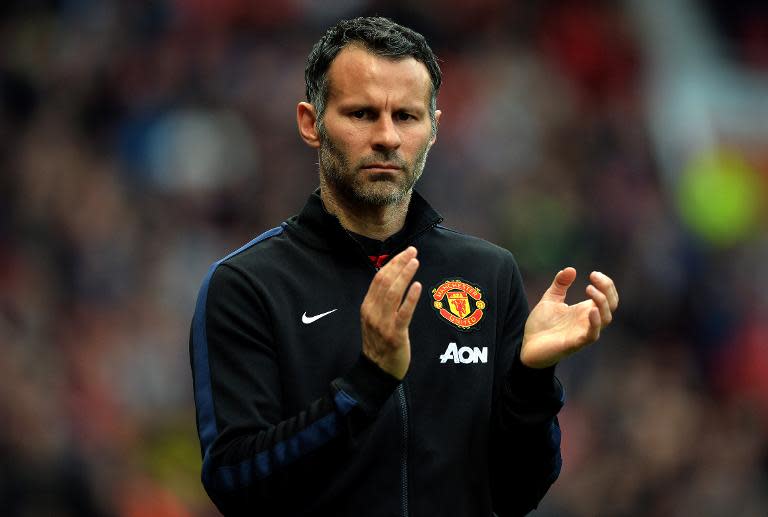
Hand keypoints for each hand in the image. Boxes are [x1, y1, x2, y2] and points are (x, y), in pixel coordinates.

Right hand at [360, 246, 421, 378]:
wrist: (377, 371)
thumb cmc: (379, 343)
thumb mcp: (374, 319)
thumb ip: (380, 302)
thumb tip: (393, 280)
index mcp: (367, 307)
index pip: (379, 279)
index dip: (392, 263)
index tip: (405, 253)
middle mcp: (372, 313)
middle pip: (385, 282)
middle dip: (399, 264)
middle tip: (413, 252)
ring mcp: (383, 324)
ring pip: (393, 293)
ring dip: (405, 275)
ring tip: (415, 262)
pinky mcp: (395, 334)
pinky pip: (403, 313)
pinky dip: (410, 298)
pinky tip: (417, 286)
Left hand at [521, 267, 618, 368]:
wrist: (527, 345)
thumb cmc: (541, 325)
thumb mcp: (550, 299)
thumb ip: (560, 285)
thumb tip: (571, 269)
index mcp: (585, 310)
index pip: (607, 296)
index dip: (606, 284)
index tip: (594, 273)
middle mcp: (588, 321)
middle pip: (611, 305)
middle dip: (607, 289)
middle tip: (594, 276)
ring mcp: (583, 332)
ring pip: (605, 319)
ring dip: (602, 302)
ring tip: (589, 289)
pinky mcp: (575, 343)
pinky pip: (592, 335)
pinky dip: (595, 323)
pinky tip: (591, 310)